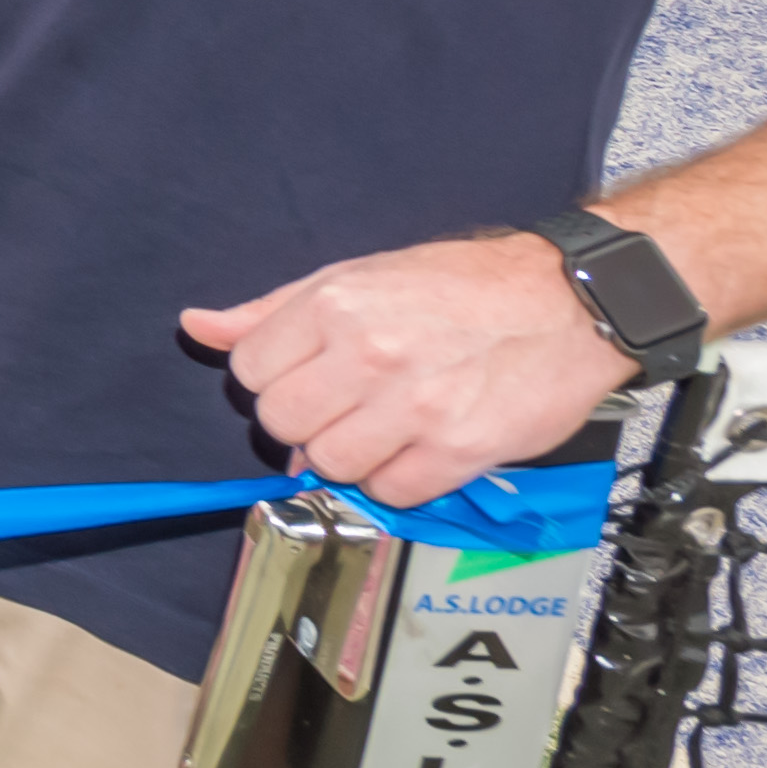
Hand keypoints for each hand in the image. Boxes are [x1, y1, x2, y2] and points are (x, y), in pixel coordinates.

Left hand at [185, 230, 640, 505]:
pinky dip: (396, 481)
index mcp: (336, 305)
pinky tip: (416, 448)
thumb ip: (273, 310)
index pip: (251, 371)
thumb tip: (198, 326)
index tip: (304, 378)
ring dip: (349, 456)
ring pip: (331, 465)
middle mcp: (369, 355)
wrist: (568, 302)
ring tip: (381, 427)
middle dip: (302, 422)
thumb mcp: (359, 275)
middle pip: (283, 423)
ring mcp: (415, 407)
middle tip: (340, 408)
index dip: (271, 380)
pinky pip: (392, 492)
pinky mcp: (458, 449)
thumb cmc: (463, 285)